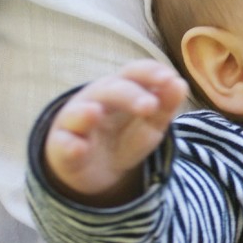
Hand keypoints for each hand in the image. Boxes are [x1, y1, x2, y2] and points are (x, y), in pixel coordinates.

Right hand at [43, 59, 186, 205]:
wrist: (95, 169)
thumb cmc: (124, 136)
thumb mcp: (151, 124)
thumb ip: (165, 105)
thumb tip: (180, 84)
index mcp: (121, 88)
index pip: (134, 73)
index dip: (149, 72)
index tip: (168, 78)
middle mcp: (95, 99)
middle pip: (110, 90)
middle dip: (130, 95)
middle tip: (149, 106)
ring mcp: (76, 122)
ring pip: (79, 113)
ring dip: (86, 113)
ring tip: (95, 113)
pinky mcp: (62, 147)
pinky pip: (63, 144)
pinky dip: (69, 146)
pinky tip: (78, 147)